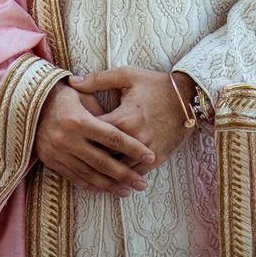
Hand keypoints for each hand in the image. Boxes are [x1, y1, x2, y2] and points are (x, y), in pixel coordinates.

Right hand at [33, 78, 155, 196]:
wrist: (30, 102)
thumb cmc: (63, 94)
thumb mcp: (84, 95)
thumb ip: (103, 112)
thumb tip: (125, 129)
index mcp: (78, 120)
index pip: (112, 137)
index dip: (133, 148)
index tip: (150, 156)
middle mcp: (67, 139)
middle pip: (103, 161)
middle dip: (125, 174)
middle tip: (142, 184)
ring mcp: (58, 153)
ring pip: (89, 174)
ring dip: (110, 185)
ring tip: (128, 190)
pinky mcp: (51, 161)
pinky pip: (75, 177)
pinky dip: (92, 185)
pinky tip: (106, 189)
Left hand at [67, 65, 194, 173]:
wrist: (188, 96)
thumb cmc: (154, 84)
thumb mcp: (126, 75)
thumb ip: (97, 79)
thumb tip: (72, 81)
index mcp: (122, 118)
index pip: (93, 134)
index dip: (79, 137)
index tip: (68, 137)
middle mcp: (133, 139)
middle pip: (104, 156)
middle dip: (89, 158)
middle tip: (73, 161)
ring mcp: (146, 151)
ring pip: (120, 170)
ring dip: (106, 173)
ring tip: (88, 175)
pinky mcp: (158, 158)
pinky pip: (137, 174)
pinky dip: (125, 177)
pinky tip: (114, 181)